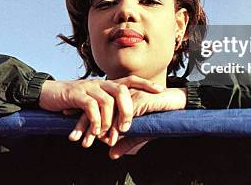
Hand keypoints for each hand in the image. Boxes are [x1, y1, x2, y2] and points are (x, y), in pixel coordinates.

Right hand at [39, 76, 164, 146]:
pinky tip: (95, 132)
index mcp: (105, 85)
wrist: (46, 94)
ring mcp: (88, 87)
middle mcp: (99, 83)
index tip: (161, 91)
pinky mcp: (76, 94)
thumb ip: (103, 115)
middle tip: (127, 128)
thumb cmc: (70, 103)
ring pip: (107, 101)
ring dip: (110, 121)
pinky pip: (91, 107)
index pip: (130, 80)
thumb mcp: (90, 107)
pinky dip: (95, 121)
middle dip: (128, 109)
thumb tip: (114, 133)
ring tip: (107, 136)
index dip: (145, 84)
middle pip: (122, 90)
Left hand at [69, 87, 186, 152]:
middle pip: (97, 109)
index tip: (72, 131)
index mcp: (119, 100)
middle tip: (73, 139)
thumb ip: (125, 142)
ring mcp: (129, 96)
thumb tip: (111, 155)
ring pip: (107, 112)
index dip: (83, 119)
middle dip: (84, 124)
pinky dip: (116, 127)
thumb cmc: (160, 117)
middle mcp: (121, 96)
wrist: (179, 104)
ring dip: (97, 128)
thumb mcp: (140, 134)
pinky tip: (109, 138)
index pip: (97, 108)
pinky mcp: (139, 100)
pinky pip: (123, 114)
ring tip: (88, 142)